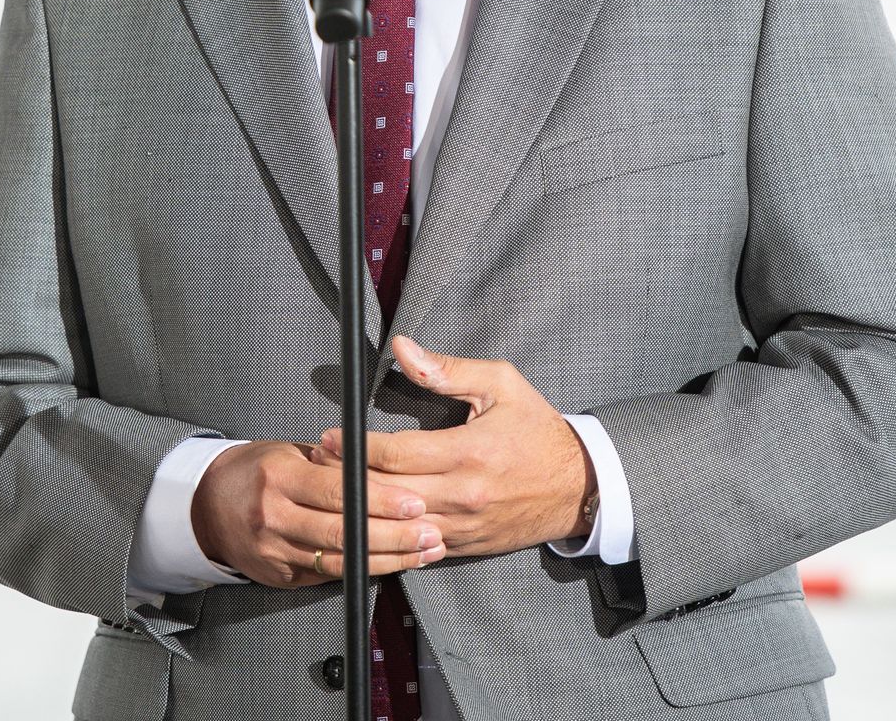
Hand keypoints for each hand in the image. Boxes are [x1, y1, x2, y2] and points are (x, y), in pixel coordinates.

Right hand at [190, 439, 448, 587]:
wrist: (206, 507)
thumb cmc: (255, 471)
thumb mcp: (287, 453)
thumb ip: (330, 464)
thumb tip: (380, 470)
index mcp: (278, 477)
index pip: (338, 491)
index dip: (380, 500)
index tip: (414, 503)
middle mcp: (273, 516)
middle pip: (343, 532)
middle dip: (394, 536)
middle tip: (431, 534)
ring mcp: (274, 551)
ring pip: (340, 561)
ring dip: (388, 559)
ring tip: (423, 552)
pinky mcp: (278, 575)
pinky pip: (327, 576)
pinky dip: (363, 570)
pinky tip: (392, 564)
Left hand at [319, 337, 594, 559]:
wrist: (580, 486)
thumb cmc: (537, 429)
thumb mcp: (501, 385)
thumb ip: (447, 369)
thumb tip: (402, 348)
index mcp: (468, 452)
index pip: (396, 453)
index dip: (355, 447)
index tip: (328, 437)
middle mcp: (463, 494)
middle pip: (387, 493)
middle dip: (346, 480)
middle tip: (316, 465)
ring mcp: (463, 526)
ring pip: (396, 525)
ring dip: (359, 512)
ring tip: (329, 494)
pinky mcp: (465, 546)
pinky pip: (416, 546)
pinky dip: (386, 536)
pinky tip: (362, 524)